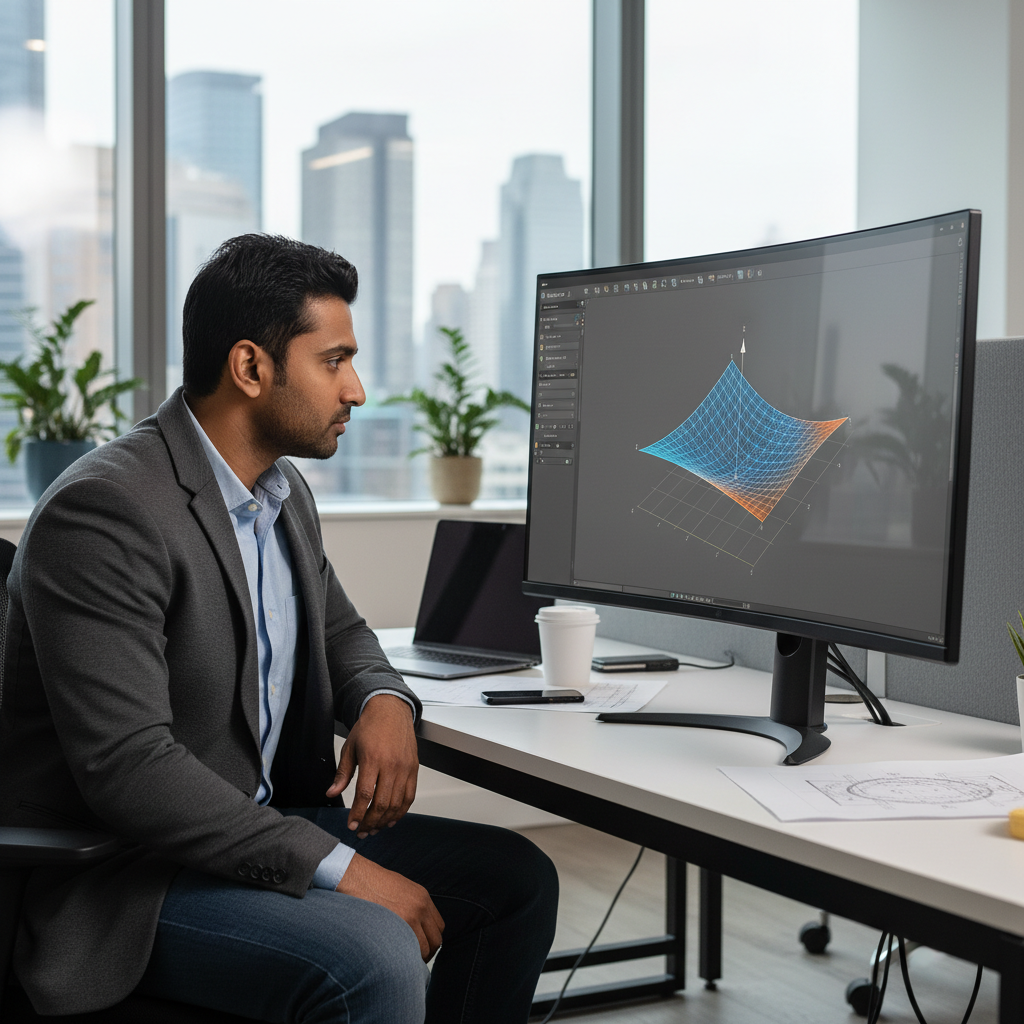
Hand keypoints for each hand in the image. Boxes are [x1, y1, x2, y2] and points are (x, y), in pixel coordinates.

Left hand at [327, 694, 417, 836]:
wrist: (391, 710)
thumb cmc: (370, 727)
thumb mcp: (350, 747)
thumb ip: (343, 773)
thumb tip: (331, 793)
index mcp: (373, 759)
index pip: (365, 794)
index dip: (357, 814)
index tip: (351, 825)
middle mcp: (391, 765)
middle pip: (382, 803)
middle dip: (370, 822)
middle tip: (361, 831)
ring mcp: (405, 768)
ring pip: (396, 803)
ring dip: (384, 820)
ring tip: (374, 829)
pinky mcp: (414, 769)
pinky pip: (409, 796)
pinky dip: (401, 811)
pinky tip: (391, 819)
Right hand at [336, 853, 442, 959]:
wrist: (354, 877)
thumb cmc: (372, 883)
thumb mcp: (400, 888)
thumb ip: (413, 905)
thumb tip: (417, 927)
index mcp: (423, 897)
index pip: (439, 927)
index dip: (430, 939)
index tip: (421, 946)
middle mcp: (420, 908)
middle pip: (435, 941)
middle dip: (426, 953)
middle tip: (412, 958)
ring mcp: (408, 918)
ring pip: (423, 950)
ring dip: (415, 958)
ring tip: (401, 960)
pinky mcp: (394, 928)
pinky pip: (406, 951)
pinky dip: (403, 958)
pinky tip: (393, 958)